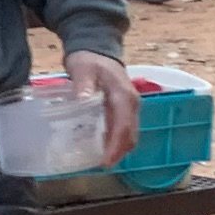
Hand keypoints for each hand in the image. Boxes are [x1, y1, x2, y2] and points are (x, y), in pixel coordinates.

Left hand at [66, 49, 141, 163]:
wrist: (97, 48)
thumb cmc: (89, 59)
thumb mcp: (83, 68)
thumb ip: (83, 83)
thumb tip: (83, 99)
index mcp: (123, 95)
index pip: (123, 125)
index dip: (116, 146)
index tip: (105, 161)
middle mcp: (131, 103)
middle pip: (130, 134)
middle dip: (118, 152)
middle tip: (101, 165)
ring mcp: (129, 106)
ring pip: (129, 133)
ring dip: (118, 148)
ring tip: (100, 161)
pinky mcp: (123, 109)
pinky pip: (123, 128)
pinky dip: (116, 141)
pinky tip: (101, 147)